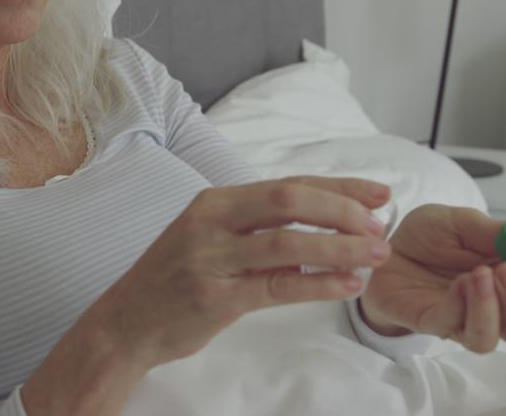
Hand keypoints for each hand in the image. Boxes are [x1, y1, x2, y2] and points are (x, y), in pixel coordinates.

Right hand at [89, 176, 392, 368]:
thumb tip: (321, 228)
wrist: (125, 322)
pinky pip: (279, 286)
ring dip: (341, 247)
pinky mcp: (215, 298)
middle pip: (290, 201)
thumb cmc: (173, 280)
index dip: (338, 187)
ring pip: (288, 243)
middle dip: (343, 210)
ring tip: (376, 255)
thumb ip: (258, 231)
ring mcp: (211, 259)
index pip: (287, 184)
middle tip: (380, 226)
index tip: (378, 194)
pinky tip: (348, 285)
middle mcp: (211, 221)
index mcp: (214, 201)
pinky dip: (319, 283)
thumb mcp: (209, 240)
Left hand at [360, 204, 505, 352]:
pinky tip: (458, 282)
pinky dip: (459, 305)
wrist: (381, 246)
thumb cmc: (429, 237)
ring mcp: (462, 320)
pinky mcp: (431, 322)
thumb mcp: (466, 223)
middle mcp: (495, 310)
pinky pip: (451, 325)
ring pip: (491, 340)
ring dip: (491, 309)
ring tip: (479, 274)